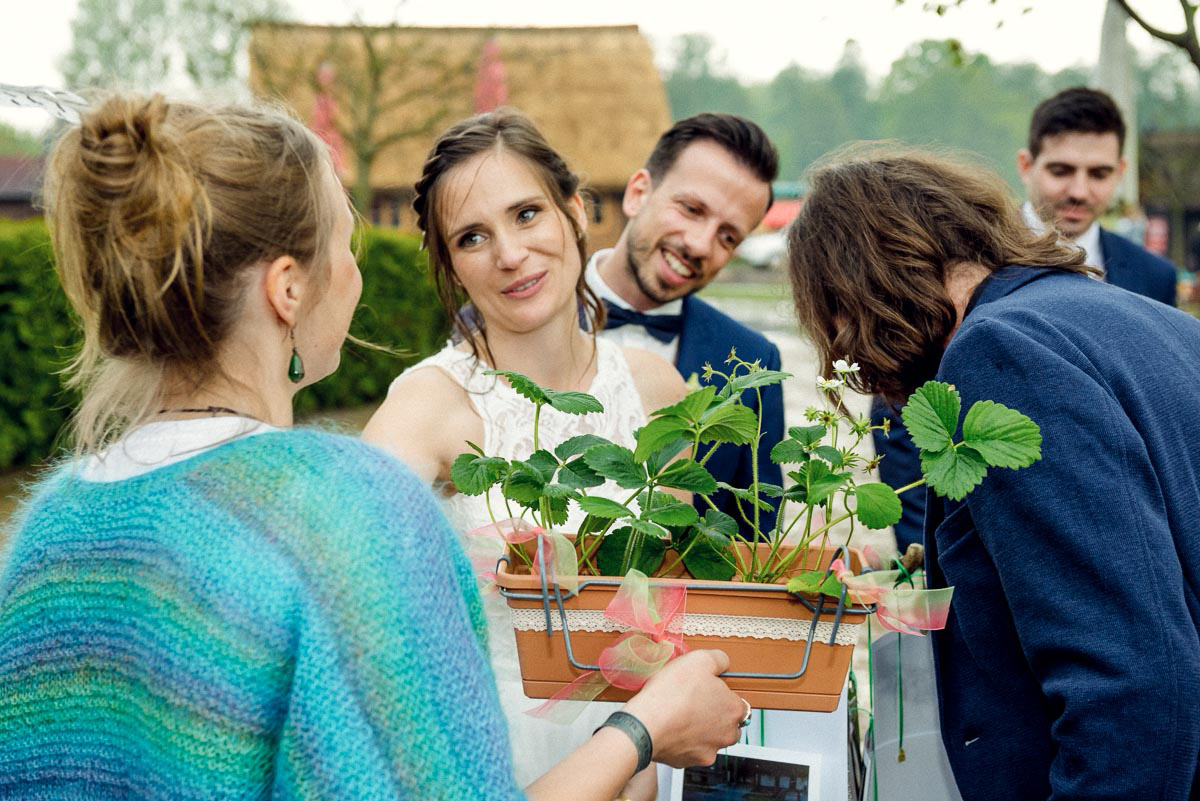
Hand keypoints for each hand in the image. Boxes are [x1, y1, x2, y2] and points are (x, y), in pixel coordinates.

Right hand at [620, 649, 743, 767]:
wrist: (645, 725)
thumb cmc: (671, 695)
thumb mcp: (699, 659)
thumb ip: (718, 659)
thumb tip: (723, 662)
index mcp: (733, 710)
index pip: (739, 703)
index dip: (722, 694)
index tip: (708, 689)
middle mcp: (727, 734)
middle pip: (727, 723)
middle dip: (713, 714)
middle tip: (693, 701)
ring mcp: (708, 750)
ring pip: (709, 738)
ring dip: (699, 728)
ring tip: (679, 713)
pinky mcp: (689, 761)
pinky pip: (690, 749)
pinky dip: (683, 740)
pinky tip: (671, 727)